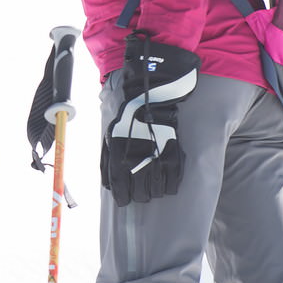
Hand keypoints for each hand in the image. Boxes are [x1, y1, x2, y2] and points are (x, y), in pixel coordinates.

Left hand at [102, 33, 198, 203]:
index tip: (122, 200)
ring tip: (153, 195)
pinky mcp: (171, 142)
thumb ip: (113, 146)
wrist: (153, 81)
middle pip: (135, 182)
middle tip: (140, 199)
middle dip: (137, 194)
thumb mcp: (115, 124)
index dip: (119, 192)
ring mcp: (153, 147)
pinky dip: (171, 181)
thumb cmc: (132, 101)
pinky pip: (172, 169)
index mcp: (118, 144)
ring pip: (154, 179)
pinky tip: (170, 188)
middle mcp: (134, 148)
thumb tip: (110, 167)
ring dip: (153, 191)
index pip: (116, 177)